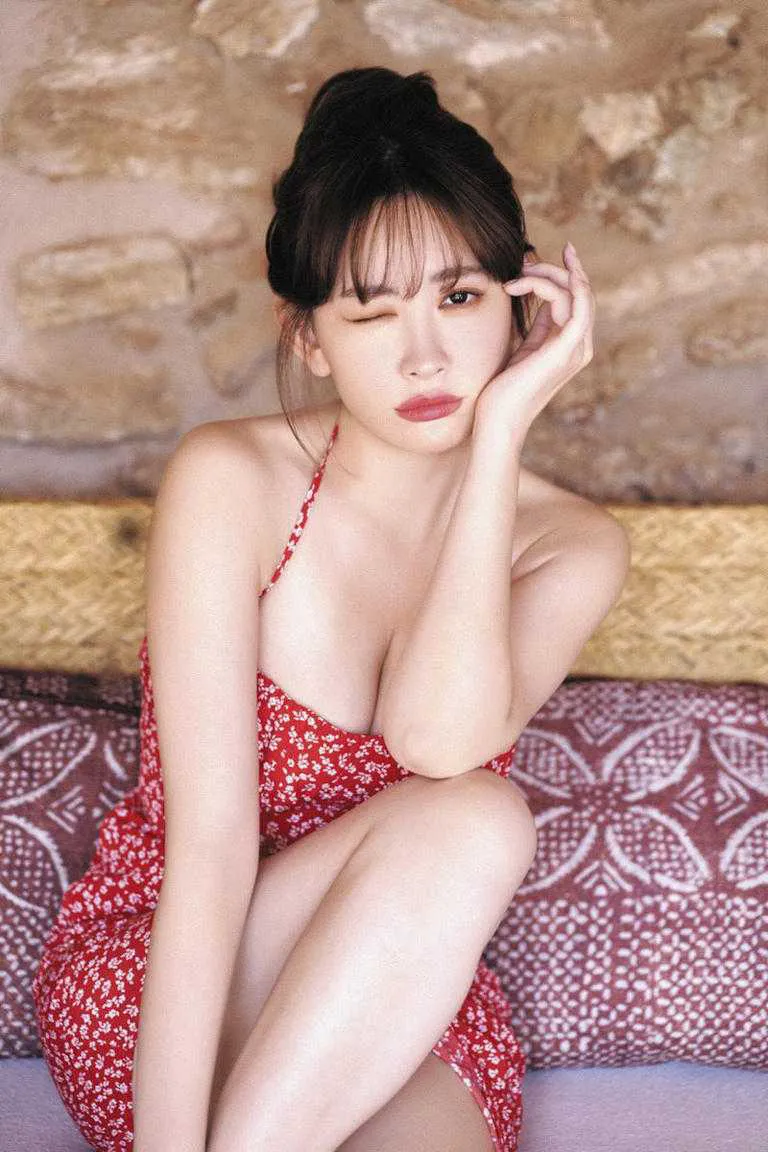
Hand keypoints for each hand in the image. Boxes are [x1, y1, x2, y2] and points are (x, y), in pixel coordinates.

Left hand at [473, 243, 594, 440]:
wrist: (498, 422)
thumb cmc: (503, 391)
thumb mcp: (522, 349)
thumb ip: (537, 327)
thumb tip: (535, 296)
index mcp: (571, 346)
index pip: (576, 299)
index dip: (561, 273)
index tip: (534, 258)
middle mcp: (580, 346)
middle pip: (580, 291)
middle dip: (553, 268)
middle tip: (522, 262)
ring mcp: (577, 349)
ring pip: (577, 292)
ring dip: (547, 274)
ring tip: (518, 275)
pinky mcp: (566, 350)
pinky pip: (575, 304)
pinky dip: (556, 284)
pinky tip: (527, 279)